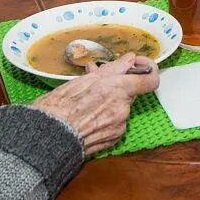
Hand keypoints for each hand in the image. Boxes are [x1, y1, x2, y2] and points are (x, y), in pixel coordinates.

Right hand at [29, 53, 159, 155]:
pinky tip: (87, 114)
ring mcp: (119, 126)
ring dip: (109, 100)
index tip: (136, 65)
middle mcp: (123, 109)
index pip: (150, 79)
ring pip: (121, 106)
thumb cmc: (60, 108)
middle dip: (117, 85)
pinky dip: (105, 115)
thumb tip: (129, 60)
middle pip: (131, 92)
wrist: (49, 140)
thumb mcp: (83, 80)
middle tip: (97, 80)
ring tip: (86, 98)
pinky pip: (115, 122)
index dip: (147, 69)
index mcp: (117, 91)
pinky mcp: (113, 139)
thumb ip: (113, 70)